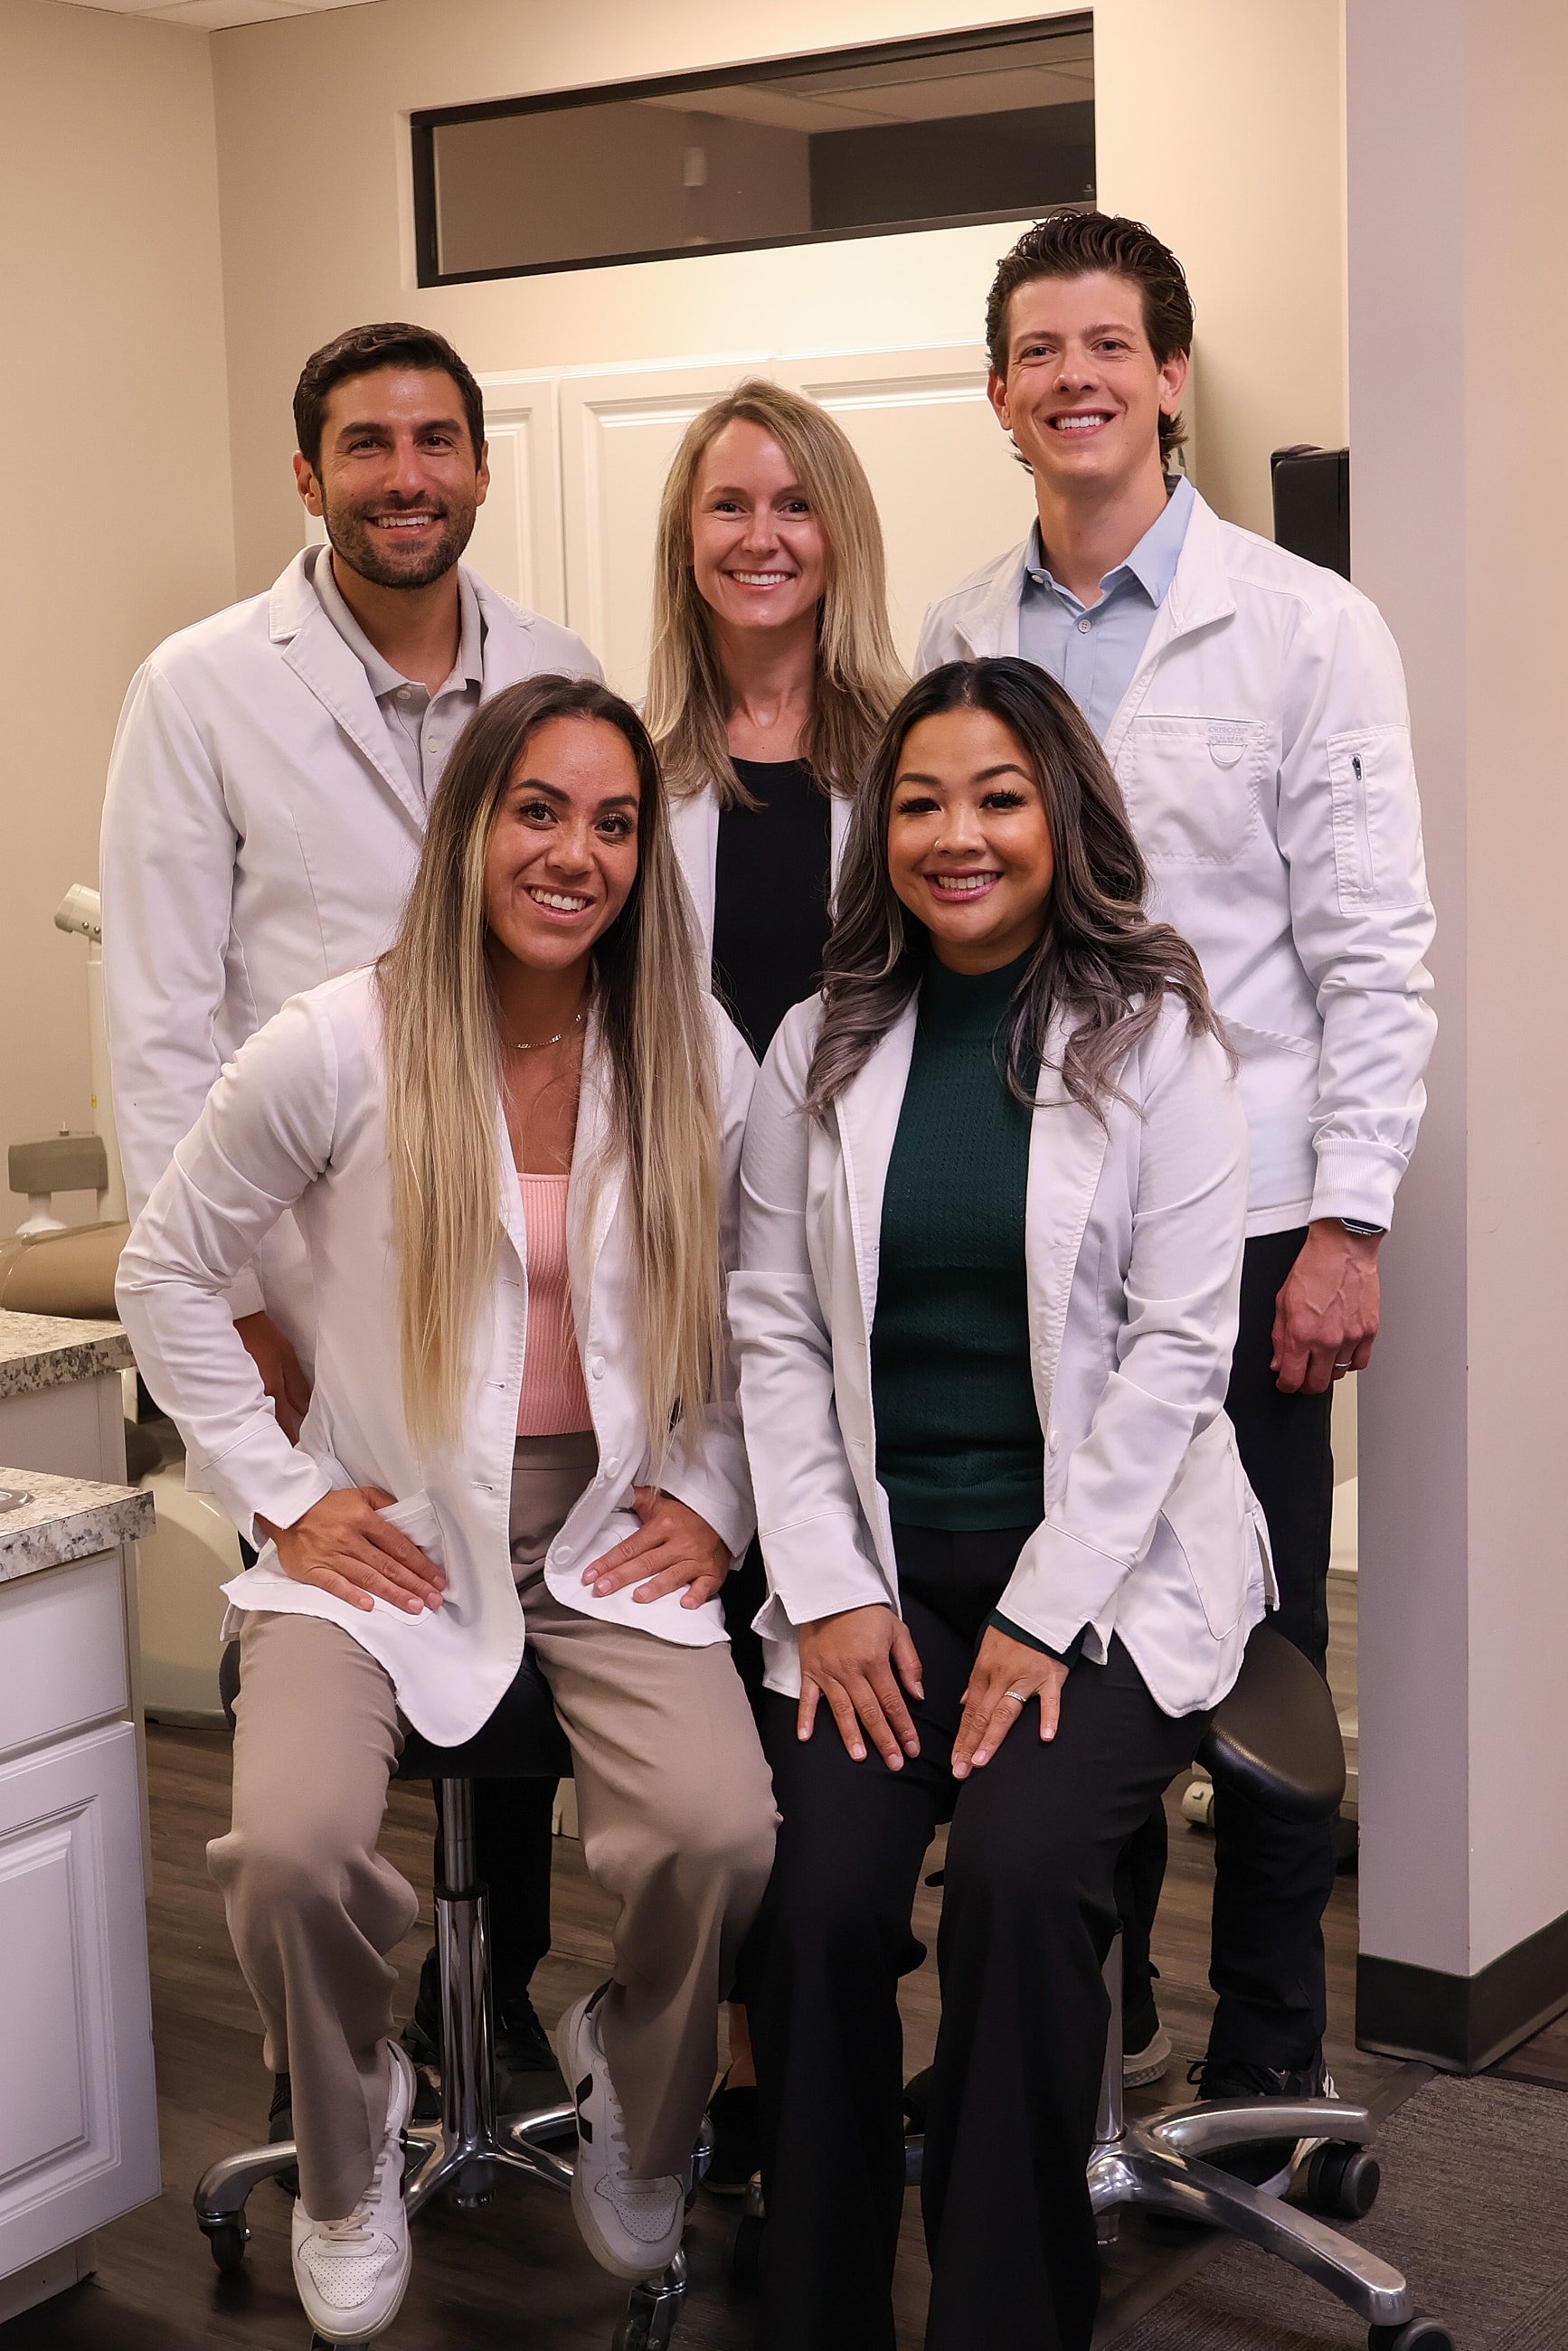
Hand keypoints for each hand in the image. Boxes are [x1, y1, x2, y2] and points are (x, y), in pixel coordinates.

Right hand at [234, 1310, 311, 1442]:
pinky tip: (242, 1427)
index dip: (289, 1442)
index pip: (282, 1427)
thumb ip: (296, 1385)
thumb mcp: (285, 1355)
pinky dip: (241, 1420)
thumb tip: (305, 1409)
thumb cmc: (258, 1332)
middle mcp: (249, 1397)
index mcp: (269, 1389)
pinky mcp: (221, 1391)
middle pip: (263, 1429)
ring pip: (247, 1422)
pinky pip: (234, 1411)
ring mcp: (233, 1395)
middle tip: (277, 1459)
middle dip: (270, 1444)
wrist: (230, 1317)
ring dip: (255, 1434)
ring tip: (260, 1450)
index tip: (295, 1455)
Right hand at [256, 1487, 445, 1615]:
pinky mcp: (314, 1569)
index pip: (399, 1545)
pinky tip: (370, 1606)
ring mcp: (332, 1555)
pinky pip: (336, 1585)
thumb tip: (408, 1519)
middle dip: (415, 1584)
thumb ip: (385, 1505)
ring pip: (368, 1577)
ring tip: (414, 1607)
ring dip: (393, 1594)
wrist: (288, 1509)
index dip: (420, 1564)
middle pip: (388, 1565)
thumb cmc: (327, 1506)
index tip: (436, 1579)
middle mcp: (350, 1538)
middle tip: (433, 1600)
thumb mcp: (360, 1495)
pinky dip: (353, 1596)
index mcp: (363, 1519)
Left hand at [583, 1488, 730, 1608]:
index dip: (609, 1561)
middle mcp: (679, 1543)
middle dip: (622, 1576)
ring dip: (656, 1586)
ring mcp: (696, 1558)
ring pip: (673, 1574)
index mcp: (663, 1526)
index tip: (590, 1575)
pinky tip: (686, 1603)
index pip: (630, 1546)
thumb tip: (612, 1492)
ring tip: (639, 1597)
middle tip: (602, 1588)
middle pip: (647, 1562)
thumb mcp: (660, 1503)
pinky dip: (696, 1594)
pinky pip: (704, 1585)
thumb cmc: (687, 1517)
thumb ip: (636, 1498)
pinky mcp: (711, 1572)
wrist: (723, 1520)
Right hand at [796, 1604, 923, 1769]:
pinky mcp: (809, 1670)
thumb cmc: (868, 1612)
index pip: (893, 1702)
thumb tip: (917, 1695)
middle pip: (870, 1712)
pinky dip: (804, 1717)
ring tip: (861, 1757)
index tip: (913, 1749)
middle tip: (894, 1763)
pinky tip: (805, 1737)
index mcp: (874, 1661)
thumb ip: (909, 1664)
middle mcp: (851, 1671)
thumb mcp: (898, 1631)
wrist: (832, 1590)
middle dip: (884, 1740)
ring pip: (841, 1710)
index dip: (904, 1727)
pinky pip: (806, 1697)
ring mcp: (828, 1672)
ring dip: (851, 1735)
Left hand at [951, 1628, 1068, 1779]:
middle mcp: (1001, 1677)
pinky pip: (1051, 1700)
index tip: (955, 1761)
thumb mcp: (986, 1650)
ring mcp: (1027, 1678)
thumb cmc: (1012, 1631)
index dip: (962, 1738)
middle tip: (961, 1771)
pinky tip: (1045, 1737)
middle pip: (982, 1716)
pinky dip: (1048, 1717)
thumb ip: (976, 1681)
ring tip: (981, 1761)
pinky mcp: (1051, 1676)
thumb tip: (965, 1704)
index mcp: (983, 1672)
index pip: (970, 1712)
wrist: (1039, 1609)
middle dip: (969, 1746)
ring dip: (992, 1738)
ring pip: (1006, 1712)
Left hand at [1270, 1219, 1381, 1394]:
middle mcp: (1327, 1340)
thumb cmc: (1313, 1269)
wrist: (1342, 1250)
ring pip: (1339, 1374)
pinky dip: (1350, 1362)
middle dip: (1306, 1384)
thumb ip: (1280, 1337)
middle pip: (1317, 1384)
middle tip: (1302, 1375)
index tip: (1285, 1383)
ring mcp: (1351, 1338)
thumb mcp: (1282, 1302)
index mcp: (1302, 1333)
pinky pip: (1360, 1362)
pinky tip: (1342, 1352)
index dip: (1286, 1386)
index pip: (1293, 1379)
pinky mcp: (1369, 1331)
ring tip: (1322, 1358)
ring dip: (1328, 1371)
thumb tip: (1279, 1362)